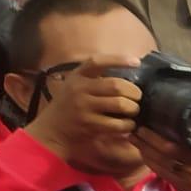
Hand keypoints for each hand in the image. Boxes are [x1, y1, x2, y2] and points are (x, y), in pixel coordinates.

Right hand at [23, 57, 141, 161]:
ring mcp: (84, 107)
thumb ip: (96, 79)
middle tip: (137, 98)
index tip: (136, 62)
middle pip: (117, 85)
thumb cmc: (71, 105)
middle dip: (134, 92)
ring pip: (121, 104)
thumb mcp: (76, 86)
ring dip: (134, 108)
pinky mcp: (89, 124)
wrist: (52, 130)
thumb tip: (129, 76)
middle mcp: (79, 89)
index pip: (97, 62)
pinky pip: (118, 123)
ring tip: (133, 111)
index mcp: (78, 76)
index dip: (118, 60)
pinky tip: (128, 124)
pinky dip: (129, 125)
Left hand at [133, 129, 190, 190]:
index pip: (176, 148)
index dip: (158, 139)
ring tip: (133, 137)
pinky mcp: (175, 184)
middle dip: (147, 141)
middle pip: (163, 154)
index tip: (147, 127)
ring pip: (157, 163)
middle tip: (136, 129)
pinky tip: (142, 151)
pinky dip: (148, 160)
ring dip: (143, 150)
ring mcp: (182, 178)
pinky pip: (158, 171)